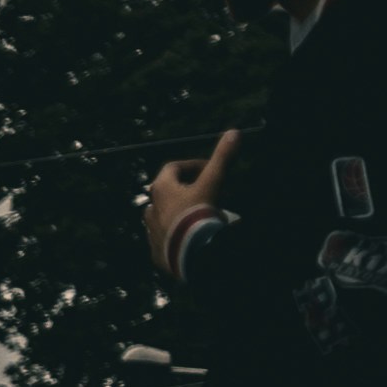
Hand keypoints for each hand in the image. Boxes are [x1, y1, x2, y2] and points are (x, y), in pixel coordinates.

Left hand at [140, 130, 237, 275]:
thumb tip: (234, 132)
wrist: (191, 253)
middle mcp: (152, 208)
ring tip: (199, 215)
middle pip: (167, 192)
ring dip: (179, 211)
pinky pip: (165, 238)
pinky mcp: (156, 251)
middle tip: (207, 191)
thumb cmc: (199, 213)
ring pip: (163, 215)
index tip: (209, 169)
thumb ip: (221, 158)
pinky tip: (190, 237)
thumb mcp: (212, 183)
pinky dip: (176, 234)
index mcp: (161, 189)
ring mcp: (151, 231)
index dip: (192, 165)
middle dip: (186, 189)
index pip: (173, 168)